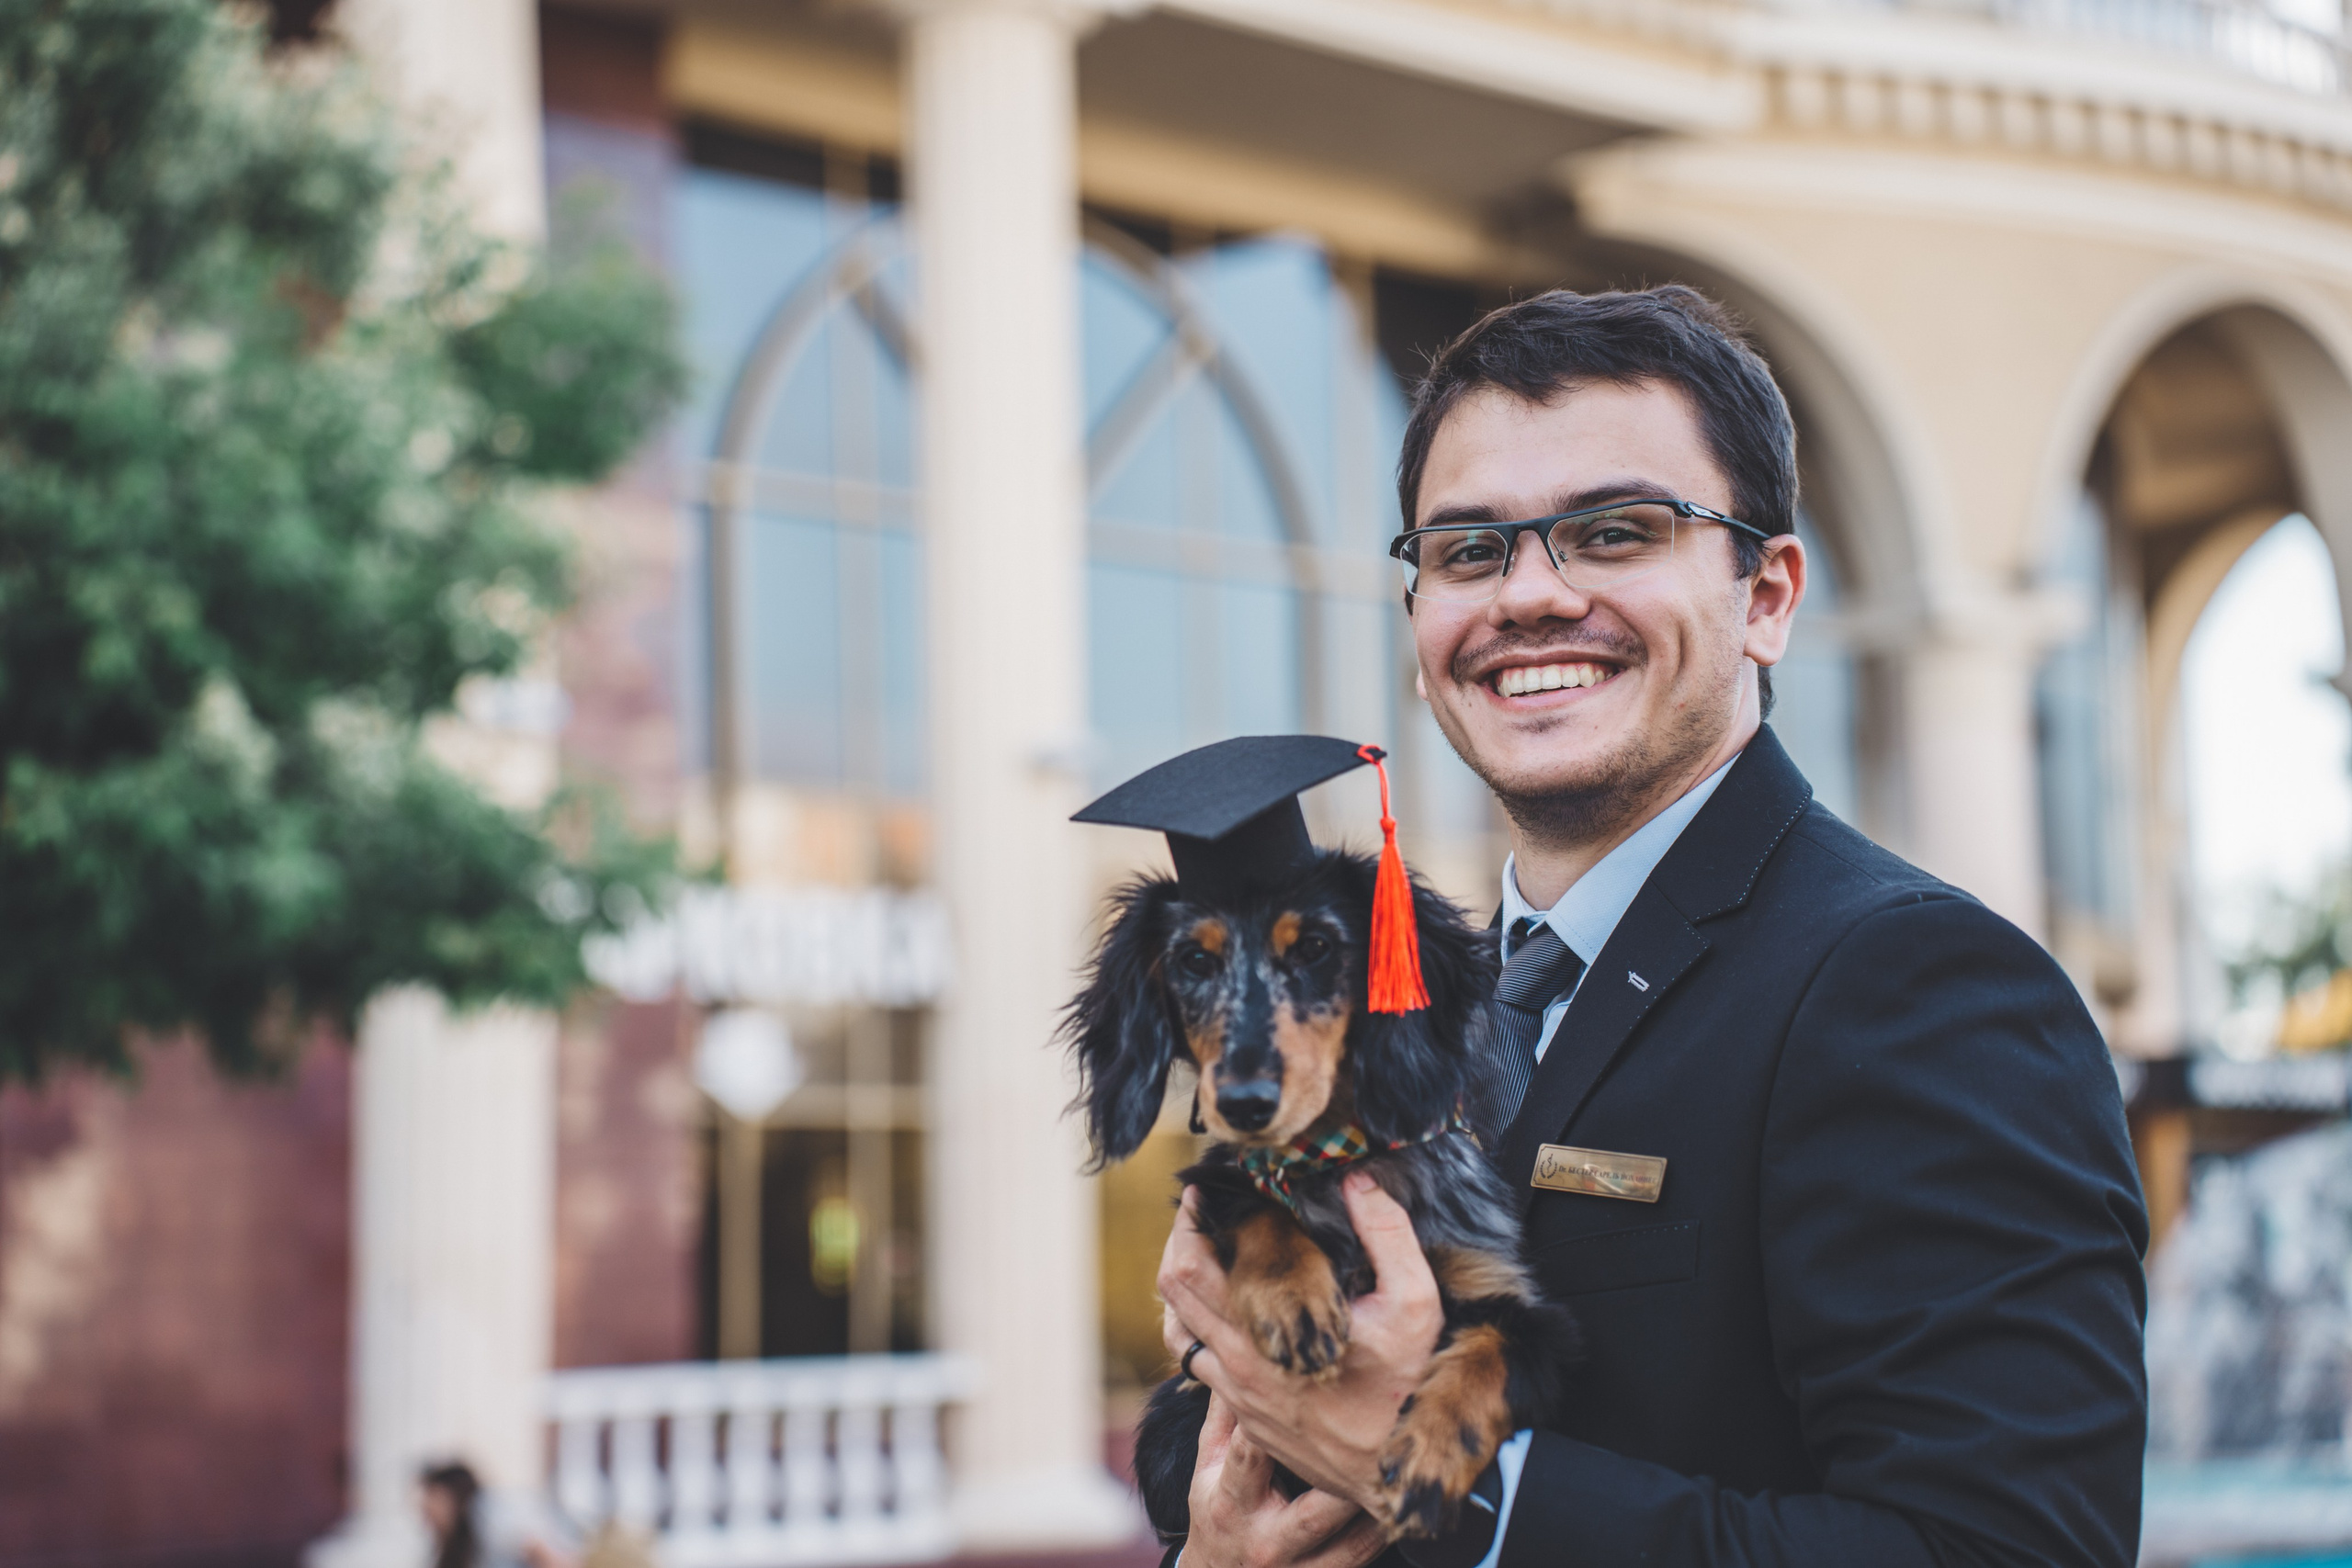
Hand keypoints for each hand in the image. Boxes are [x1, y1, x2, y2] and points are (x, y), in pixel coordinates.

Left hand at [1160, 1170, 1445, 1511]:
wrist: (1403, 1479)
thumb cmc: (1411, 1389)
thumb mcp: (1416, 1303)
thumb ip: (1387, 1234)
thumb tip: (1356, 1178)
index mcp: (1262, 1335)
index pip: (1190, 1266)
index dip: (1193, 1219)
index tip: (1210, 1185)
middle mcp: (1237, 1367)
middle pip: (1174, 1292)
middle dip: (1183, 1239)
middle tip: (1205, 1207)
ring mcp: (1238, 1398)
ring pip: (1182, 1330)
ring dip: (1189, 1285)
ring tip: (1213, 1250)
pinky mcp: (1247, 1420)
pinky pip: (1204, 1364)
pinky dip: (1207, 1325)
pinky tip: (1239, 1305)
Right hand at [1180, 1392, 1388, 1567]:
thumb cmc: (1218, 1509)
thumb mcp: (1209, 1462)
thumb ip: (1225, 1409)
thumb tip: (1240, 1346)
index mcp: (1233, 1501)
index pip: (1252, 1455)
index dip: (1280, 1417)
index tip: (1312, 1381)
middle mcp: (1269, 1539)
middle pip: (1317, 1507)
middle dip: (1349, 1469)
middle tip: (1382, 1426)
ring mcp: (1302, 1567)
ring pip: (1353, 1539)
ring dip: (1381, 1499)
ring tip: (1404, 1459)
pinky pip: (1366, 1556)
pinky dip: (1387, 1526)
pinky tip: (1404, 1495)